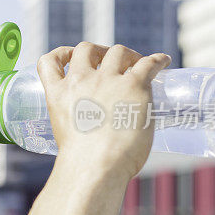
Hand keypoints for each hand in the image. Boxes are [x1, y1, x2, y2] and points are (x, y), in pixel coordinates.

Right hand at [37, 42, 171, 180]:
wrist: (95, 165)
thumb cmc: (81, 163)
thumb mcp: (65, 137)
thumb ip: (77, 126)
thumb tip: (99, 137)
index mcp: (59, 94)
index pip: (49, 62)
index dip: (61, 54)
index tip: (70, 58)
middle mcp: (81, 81)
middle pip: (87, 49)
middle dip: (98, 51)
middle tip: (109, 62)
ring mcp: (108, 81)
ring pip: (117, 52)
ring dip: (127, 54)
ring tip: (136, 62)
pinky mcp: (134, 85)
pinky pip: (148, 63)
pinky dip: (158, 59)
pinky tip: (164, 61)